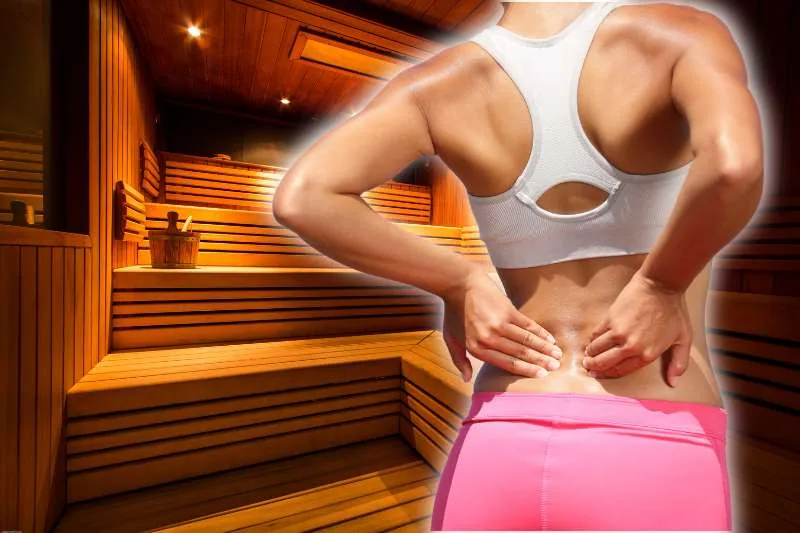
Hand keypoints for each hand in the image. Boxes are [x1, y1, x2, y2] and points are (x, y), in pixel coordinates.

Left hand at [442, 269, 561, 381]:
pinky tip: (550, 339)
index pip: (507, 364)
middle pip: (520, 354)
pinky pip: (528, 325)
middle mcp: (489, 339)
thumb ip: (459, 360)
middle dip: (540, 362)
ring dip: (545, 349)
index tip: (541, 375)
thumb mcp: (451, 339)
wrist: (458, 284)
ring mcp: (499, 324)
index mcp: (477, 349)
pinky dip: (541, 333)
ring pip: (528, 341)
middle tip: (555, 367)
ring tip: (557, 355)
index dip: (526, 370)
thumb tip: (467, 379)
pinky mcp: (507, 310)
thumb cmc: (454, 312)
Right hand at [583, 270, 691, 386]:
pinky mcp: (610, 318)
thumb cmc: (674, 311)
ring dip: (590, 354)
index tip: (601, 375)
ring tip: (587, 355)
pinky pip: (596, 333)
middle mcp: (630, 346)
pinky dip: (592, 339)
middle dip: (594, 367)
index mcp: (647, 354)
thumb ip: (679, 363)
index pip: (622, 370)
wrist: (661, 286)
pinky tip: (591, 341)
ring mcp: (618, 332)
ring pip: (597, 348)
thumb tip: (673, 383)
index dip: (609, 374)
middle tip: (589, 367)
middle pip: (605, 362)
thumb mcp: (683, 339)